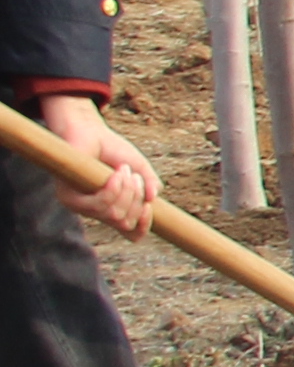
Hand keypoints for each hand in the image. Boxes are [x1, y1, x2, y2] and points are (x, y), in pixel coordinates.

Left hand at [35, 95, 153, 236]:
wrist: (89, 131)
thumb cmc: (111, 149)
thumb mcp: (140, 168)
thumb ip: (150, 184)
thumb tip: (152, 200)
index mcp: (114, 208)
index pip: (130, 234)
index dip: (143, 226)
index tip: (149, 206)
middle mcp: (97, 212)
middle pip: (125, 223)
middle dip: (137, 200)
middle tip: (136, 178)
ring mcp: (82, 207)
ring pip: (115, 215)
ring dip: (128, 192)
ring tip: (125, 170)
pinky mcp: (69, 198)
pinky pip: (100, 204)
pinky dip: (114, 188)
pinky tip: (117, 172)